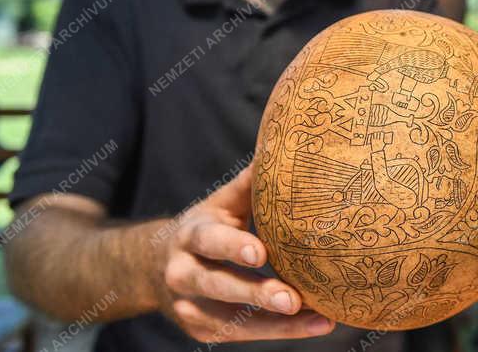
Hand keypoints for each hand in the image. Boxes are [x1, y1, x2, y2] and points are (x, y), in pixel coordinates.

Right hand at [155, 166, 334, 342]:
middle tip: (292, 299)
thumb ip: (251, 183)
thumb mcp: (222, 203)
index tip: (261, 253)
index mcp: (190, 234)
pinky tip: (315, 325)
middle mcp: (183, 273)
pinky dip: (278, 332)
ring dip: (277, 324)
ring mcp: (189, 307)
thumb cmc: (208, 227)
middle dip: (255, 294)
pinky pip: (242, 335)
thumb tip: (285, 144)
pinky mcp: (202, 331)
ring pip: (232, 321)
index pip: (209, 240)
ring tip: (319, 321)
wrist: (157, 267)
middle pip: (218, 286)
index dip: (233, 246)